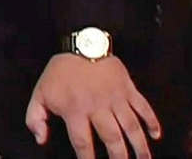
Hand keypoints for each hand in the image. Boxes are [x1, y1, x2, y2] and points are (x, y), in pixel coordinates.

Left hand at [26, 54, 159, 158]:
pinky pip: (144, 107)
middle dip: (119, 156)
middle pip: (112, 138)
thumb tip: (41, 140)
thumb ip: (35, 118)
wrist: (81, 43)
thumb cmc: (60, 71)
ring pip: (131, 126)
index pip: (82, 141)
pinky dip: (152, 121)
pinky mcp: (128, 89)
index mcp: (75, 109)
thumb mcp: (40, 93)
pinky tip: (156, 135)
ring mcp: (116, 98)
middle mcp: (98, 107)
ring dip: (140, 146)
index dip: (86, 158)